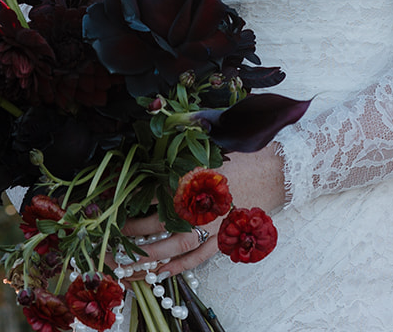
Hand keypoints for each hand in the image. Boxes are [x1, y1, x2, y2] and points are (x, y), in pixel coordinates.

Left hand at [118, 143, 284, 279]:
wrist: (279, 168)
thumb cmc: (247, 148)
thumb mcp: (215, 136)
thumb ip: (187, 132)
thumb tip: (165, 120)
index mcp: (192, 176)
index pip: (151, 192)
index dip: (130, 200)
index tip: (113, 204)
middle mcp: (198, 204)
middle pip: (156, 223)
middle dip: (132, 231)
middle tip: (114, 235)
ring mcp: (211, 225)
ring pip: (172, 246)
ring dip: (147, 255)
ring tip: (128, 260)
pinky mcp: (223, 237)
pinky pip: (196, 257)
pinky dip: (178, 267)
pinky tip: (161, 272)